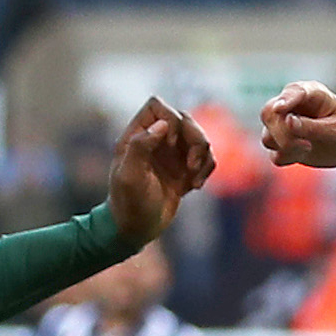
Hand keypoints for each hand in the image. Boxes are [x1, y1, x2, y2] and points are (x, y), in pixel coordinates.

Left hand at [106, 96, 213, 244]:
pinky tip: (195, 187)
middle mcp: (155, 140)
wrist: (136, 229)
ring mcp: (171, 154)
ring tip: (194, 181)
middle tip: (191, 166)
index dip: (170, 118)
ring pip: (199, 137)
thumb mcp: (129, 176)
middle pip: (185, 118)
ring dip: (204, 157)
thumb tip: (163, 125)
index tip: (171, 144)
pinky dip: (207, 169)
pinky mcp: (184, 169)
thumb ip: (140, 146)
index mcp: (137, 135)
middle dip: (196, 139)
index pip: (157, 106)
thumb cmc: (128, 203)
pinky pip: (206, 157)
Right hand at [261, 80, 335, 166]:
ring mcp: (284, 125)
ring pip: (268, 136)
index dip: (284, 100)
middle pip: (269, 114)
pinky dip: (286, 157)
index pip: (291, 93)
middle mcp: (291, 105)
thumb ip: (314, 126)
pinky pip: (274, 154)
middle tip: (306, 144)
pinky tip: (304, 154)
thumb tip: (288, 122)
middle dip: (283, 132)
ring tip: (309, 147)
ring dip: (286, 146)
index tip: (280, 109)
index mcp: (309, 93)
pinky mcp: (284, 145)